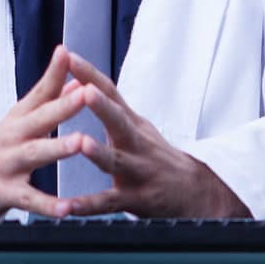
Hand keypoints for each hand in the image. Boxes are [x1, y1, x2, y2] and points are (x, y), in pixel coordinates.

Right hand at [0, 46, 88, 217]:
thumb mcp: (20, 121)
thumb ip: (49, 103)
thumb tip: (78, 82)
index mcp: (19, 118)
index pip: (39, 91)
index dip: (53, 72)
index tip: (67, 53)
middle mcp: (13, 136)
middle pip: (40, 118)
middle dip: (63, 105)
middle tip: (84, 93)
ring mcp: (8, 164)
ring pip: (35, 154)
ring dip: (58, 147)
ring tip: (80, 142)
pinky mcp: (5, 192)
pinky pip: (29, 199)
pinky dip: (47, 205)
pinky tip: (66, 208)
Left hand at [63, 52, 250, 218]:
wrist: (195, 191)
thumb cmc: (156, 155)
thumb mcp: (137, 127)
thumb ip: (109, 107)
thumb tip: (78, 83)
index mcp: (132, 123)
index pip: (111, 93)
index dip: (91, 74)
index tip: (69, 57)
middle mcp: (136, 143)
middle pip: (119, 121)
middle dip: (102, 106)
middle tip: (85, 91)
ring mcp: (137, 171)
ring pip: (117, 161)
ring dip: (99, 152)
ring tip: (82, 144)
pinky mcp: (136, 199)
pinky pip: (108, 203)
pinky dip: (88, 205)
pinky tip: (68, 206)